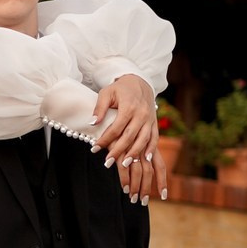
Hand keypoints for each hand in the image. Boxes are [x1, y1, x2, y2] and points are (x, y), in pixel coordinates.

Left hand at [91, 74, 163, 202]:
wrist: (140, 82)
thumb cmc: (119, 89)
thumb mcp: (106, 93)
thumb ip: (99, 108)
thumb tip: (92, 123)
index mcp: (129, 107)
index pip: (116, 127)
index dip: (105, 139)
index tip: (94, 149)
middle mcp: (141, 114)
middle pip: (129, 136)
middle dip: (118, 151)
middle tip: (107, 162)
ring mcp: (150, 119)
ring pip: (143, 140)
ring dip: (134, 154)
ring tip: (124, 165)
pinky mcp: (154, 123)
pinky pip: (154, 138)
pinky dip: (151, 149)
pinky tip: (146, 160)